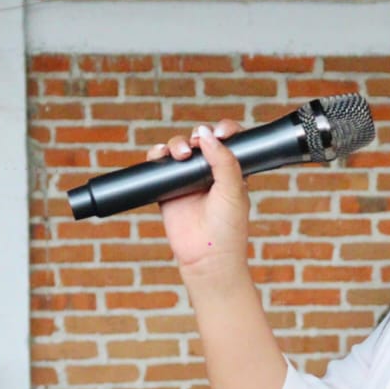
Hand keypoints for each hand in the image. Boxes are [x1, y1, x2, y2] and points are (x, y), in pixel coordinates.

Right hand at [148, 122, 251, 275]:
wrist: (207, 258)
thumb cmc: (227, 228)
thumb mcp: (233, 191)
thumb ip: (224, 161)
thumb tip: (207, 134)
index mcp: (231, 171)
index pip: (228, 142)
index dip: (224, 130)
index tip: (221, 131)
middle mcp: (209, 173)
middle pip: (200, 141)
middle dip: (197, 135)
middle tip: (197, 143)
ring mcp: (187, 181)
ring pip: (179, 150)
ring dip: (177, 143)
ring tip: (181, 153)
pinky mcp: (168, 191)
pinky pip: (159, 166)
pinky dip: (157, 155)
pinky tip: (160, 155)